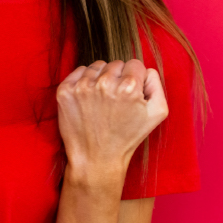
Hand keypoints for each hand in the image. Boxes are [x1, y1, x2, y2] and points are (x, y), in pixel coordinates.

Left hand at [55, 60, 167, 177]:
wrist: (96, 158)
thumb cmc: (127, 137)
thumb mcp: (157, 113)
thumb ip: (156, 84)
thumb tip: (146, 70)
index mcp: (129, 87)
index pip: (135, 64)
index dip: (135, 79)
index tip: (130, 94)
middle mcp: (104, 83)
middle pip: (116, 64)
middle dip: (118, 78)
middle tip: (116, 100)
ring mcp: (82, 86)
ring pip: (97, 66)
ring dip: (101, 78)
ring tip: (102, 100)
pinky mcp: (65, 91)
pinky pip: (79, 71)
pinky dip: (84, 80)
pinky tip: (89, 98)